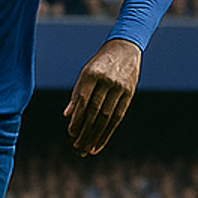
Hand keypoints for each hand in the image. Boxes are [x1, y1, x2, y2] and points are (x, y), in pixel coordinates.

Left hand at [64, 38, 140, 156]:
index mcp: (92, 74)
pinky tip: (101, 142)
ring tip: (88, 149)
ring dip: (97, 135)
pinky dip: (109, 131)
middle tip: (78, 146)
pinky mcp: (130, 93)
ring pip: (108, 117)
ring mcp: (121, 88)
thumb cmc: (98, 64)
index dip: (77, 119)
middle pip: (96, 112)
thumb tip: (67, 115)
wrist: (124, 49)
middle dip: (86, 131)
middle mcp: (107, 81)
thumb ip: (77, 93)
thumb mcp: (84, 74)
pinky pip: (118, 116)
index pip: (83, 101)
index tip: (71, 133)